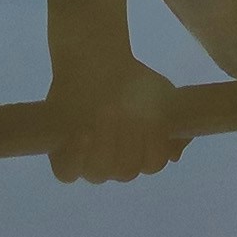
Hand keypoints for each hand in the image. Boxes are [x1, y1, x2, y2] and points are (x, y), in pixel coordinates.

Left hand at [43, 48, 188, 183]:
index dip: (153, 144)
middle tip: (125, 110)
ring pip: (98, 174)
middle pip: (125, 171)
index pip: (152, 163)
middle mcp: (115, 164)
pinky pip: (66, 173)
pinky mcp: (61, 155)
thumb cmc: (132, 82)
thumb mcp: (161, 94)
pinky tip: (82, 134)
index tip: (151, 119)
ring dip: (103, 146)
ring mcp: (88, 162)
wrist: (96, 62)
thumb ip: (174, 119)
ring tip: (105, 112)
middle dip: (128, 141)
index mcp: (140, 155)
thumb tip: (175, 152)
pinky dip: (75, 158)